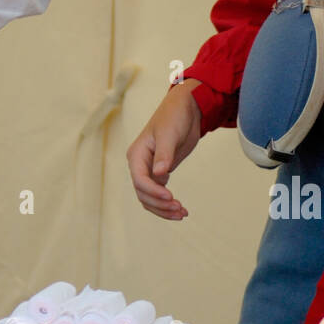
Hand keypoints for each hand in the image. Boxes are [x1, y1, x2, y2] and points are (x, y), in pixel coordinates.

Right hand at [126, 81, 201, 218]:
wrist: (186, 110)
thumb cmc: (174, 117)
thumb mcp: (169, 134)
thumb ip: (164, 154)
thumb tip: (160, 174)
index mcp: (137, 154)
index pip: (140, 180)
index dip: (154, 192)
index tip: (171, 197)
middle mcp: (139, 165)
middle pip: (143, 194)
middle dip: (160, 204)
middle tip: (180, 209)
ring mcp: (149, 170)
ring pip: (149, 198)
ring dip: (163, 209)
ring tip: (182, 213)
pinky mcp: (160, 173)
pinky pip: (158, 194)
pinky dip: (167, 204)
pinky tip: (180, 209)